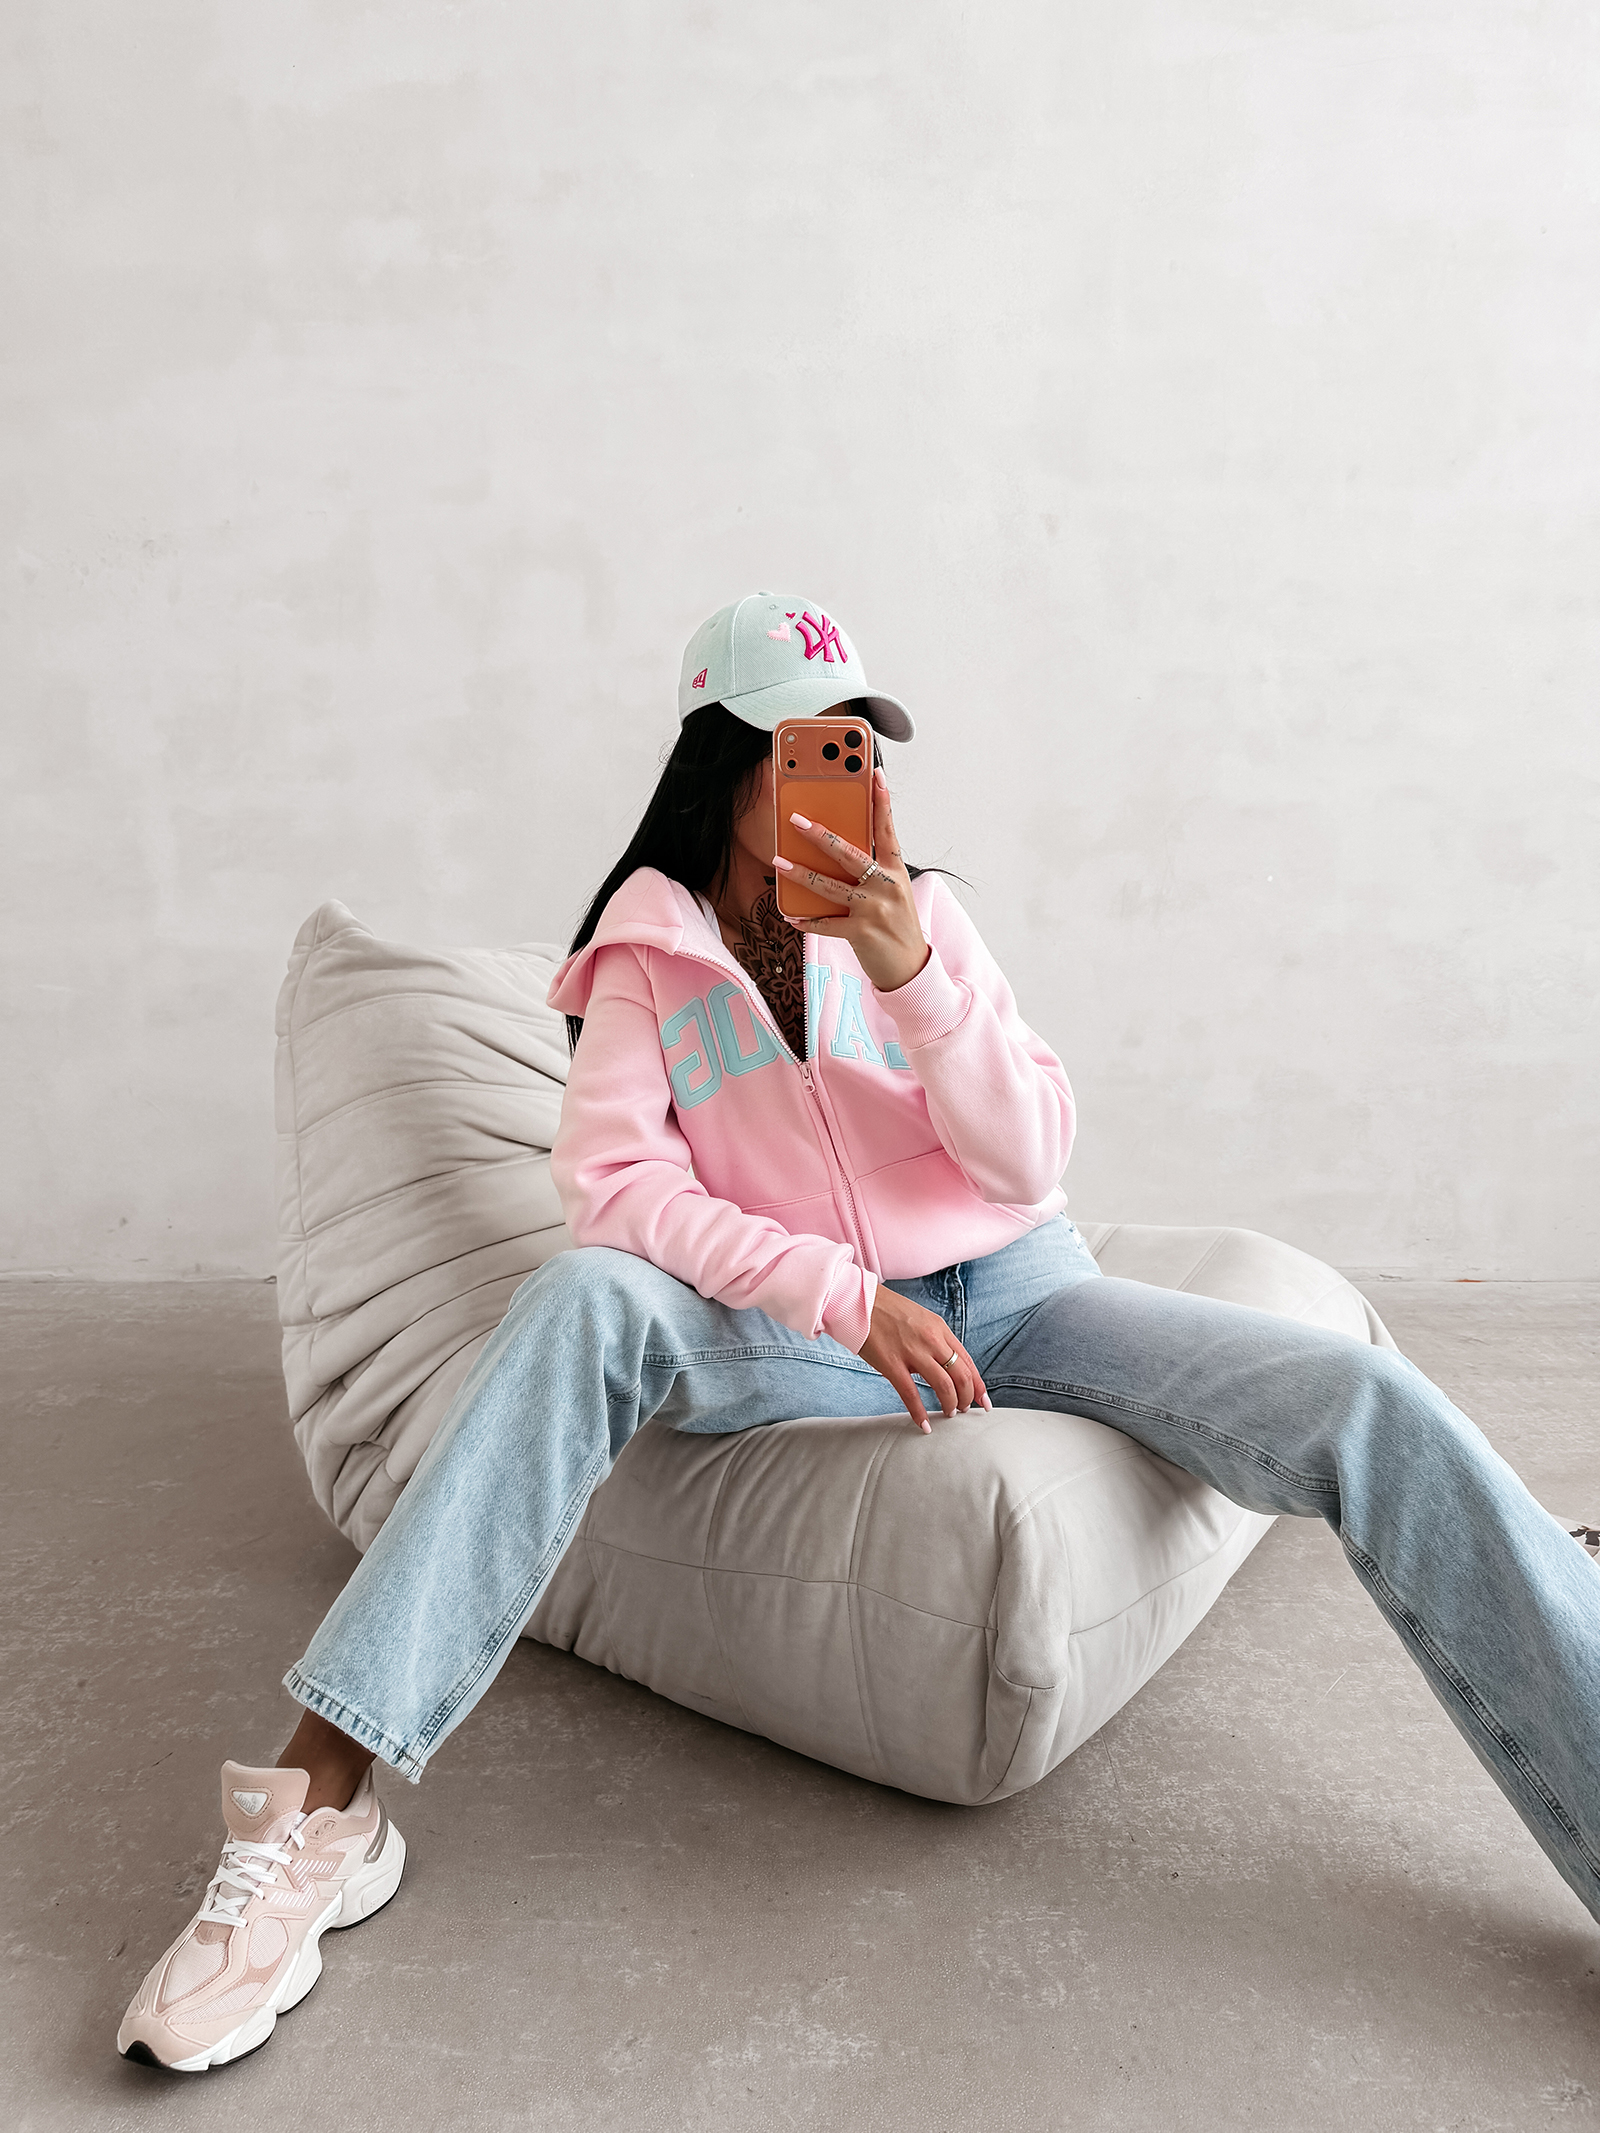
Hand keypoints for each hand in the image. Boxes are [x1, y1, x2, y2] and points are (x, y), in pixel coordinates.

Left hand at [773, 765, 930, 993]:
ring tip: (778, 861)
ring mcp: (874, 909)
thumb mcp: (892, 892)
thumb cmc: (897, 925)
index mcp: (895, 871)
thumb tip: (836, 850)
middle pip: (848, 853)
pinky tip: (789, 914)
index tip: (875, 774)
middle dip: (819, 835)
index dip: (882, 801)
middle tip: (796, 820)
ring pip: (829, 886)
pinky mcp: (861, 932)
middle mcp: (886, 886)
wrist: (911, 967)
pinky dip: (806, 919)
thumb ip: (871, 871)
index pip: (888, 830)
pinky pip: (825, 922)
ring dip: (800, 873)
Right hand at [859, 1284, 991, 1432]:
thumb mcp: (921, 1319)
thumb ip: (935, 1340)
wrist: (857, 1301)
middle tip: (963, 1410)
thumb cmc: (888, 1311)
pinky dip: (919, 1413)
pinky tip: (923, 1424)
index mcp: (940, 1329)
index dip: (978, 1385)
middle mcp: (931, 1340)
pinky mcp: (891, 1363)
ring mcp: (912, 1352)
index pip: (967, 1361)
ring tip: (948, 1414)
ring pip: (943, 1385)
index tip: (983, 1401)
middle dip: (966, 1397)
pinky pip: (910, 1393)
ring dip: (950, 1404)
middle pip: (961, 1375)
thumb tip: (946, 1365)